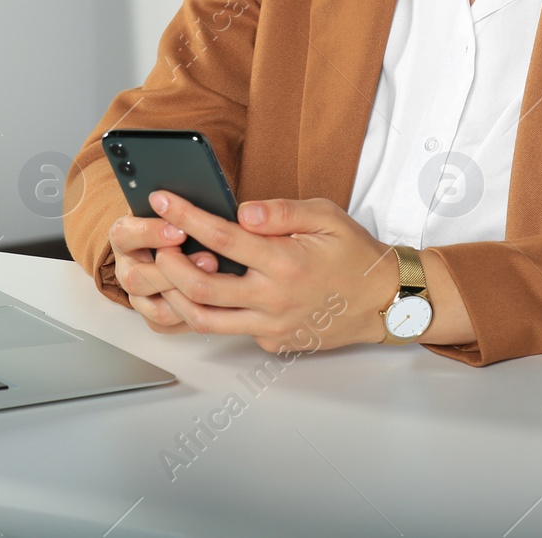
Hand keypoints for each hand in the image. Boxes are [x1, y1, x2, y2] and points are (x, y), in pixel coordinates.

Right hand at [107, 213, 218, 332]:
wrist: (185, 241)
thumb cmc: (179, 219)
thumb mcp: (179, 201)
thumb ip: (188, 200)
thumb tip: (227, 210)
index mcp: (125, 235)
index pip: (124, 235)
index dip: (150, 233)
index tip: (180, 229)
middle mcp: (127, 268)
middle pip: (136, 279)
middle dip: (174, 271)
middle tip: (209, 258)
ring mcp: (140, 296)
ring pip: (156, 309)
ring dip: (189, 296)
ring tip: (217, 278)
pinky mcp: (155, 316)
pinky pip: (170, 325)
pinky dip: (194, 315)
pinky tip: (219, 301)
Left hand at [145, 190, 401, 351]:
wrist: (384, 302)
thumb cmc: (355, 255)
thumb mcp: (327, 217)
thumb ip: (282, 212)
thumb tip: (242, 211)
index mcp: (286, 262)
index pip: (222, 237)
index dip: (186, 216)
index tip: (162, 199)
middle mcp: (274, 300)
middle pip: (200, 286)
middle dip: (167, 262)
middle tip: (157, 241)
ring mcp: (272, 327)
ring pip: (205, 319)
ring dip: (177, 295)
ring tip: (169, 270)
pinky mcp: (273, 343)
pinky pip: (232, 329)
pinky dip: (212, 310)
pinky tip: (206, 290)